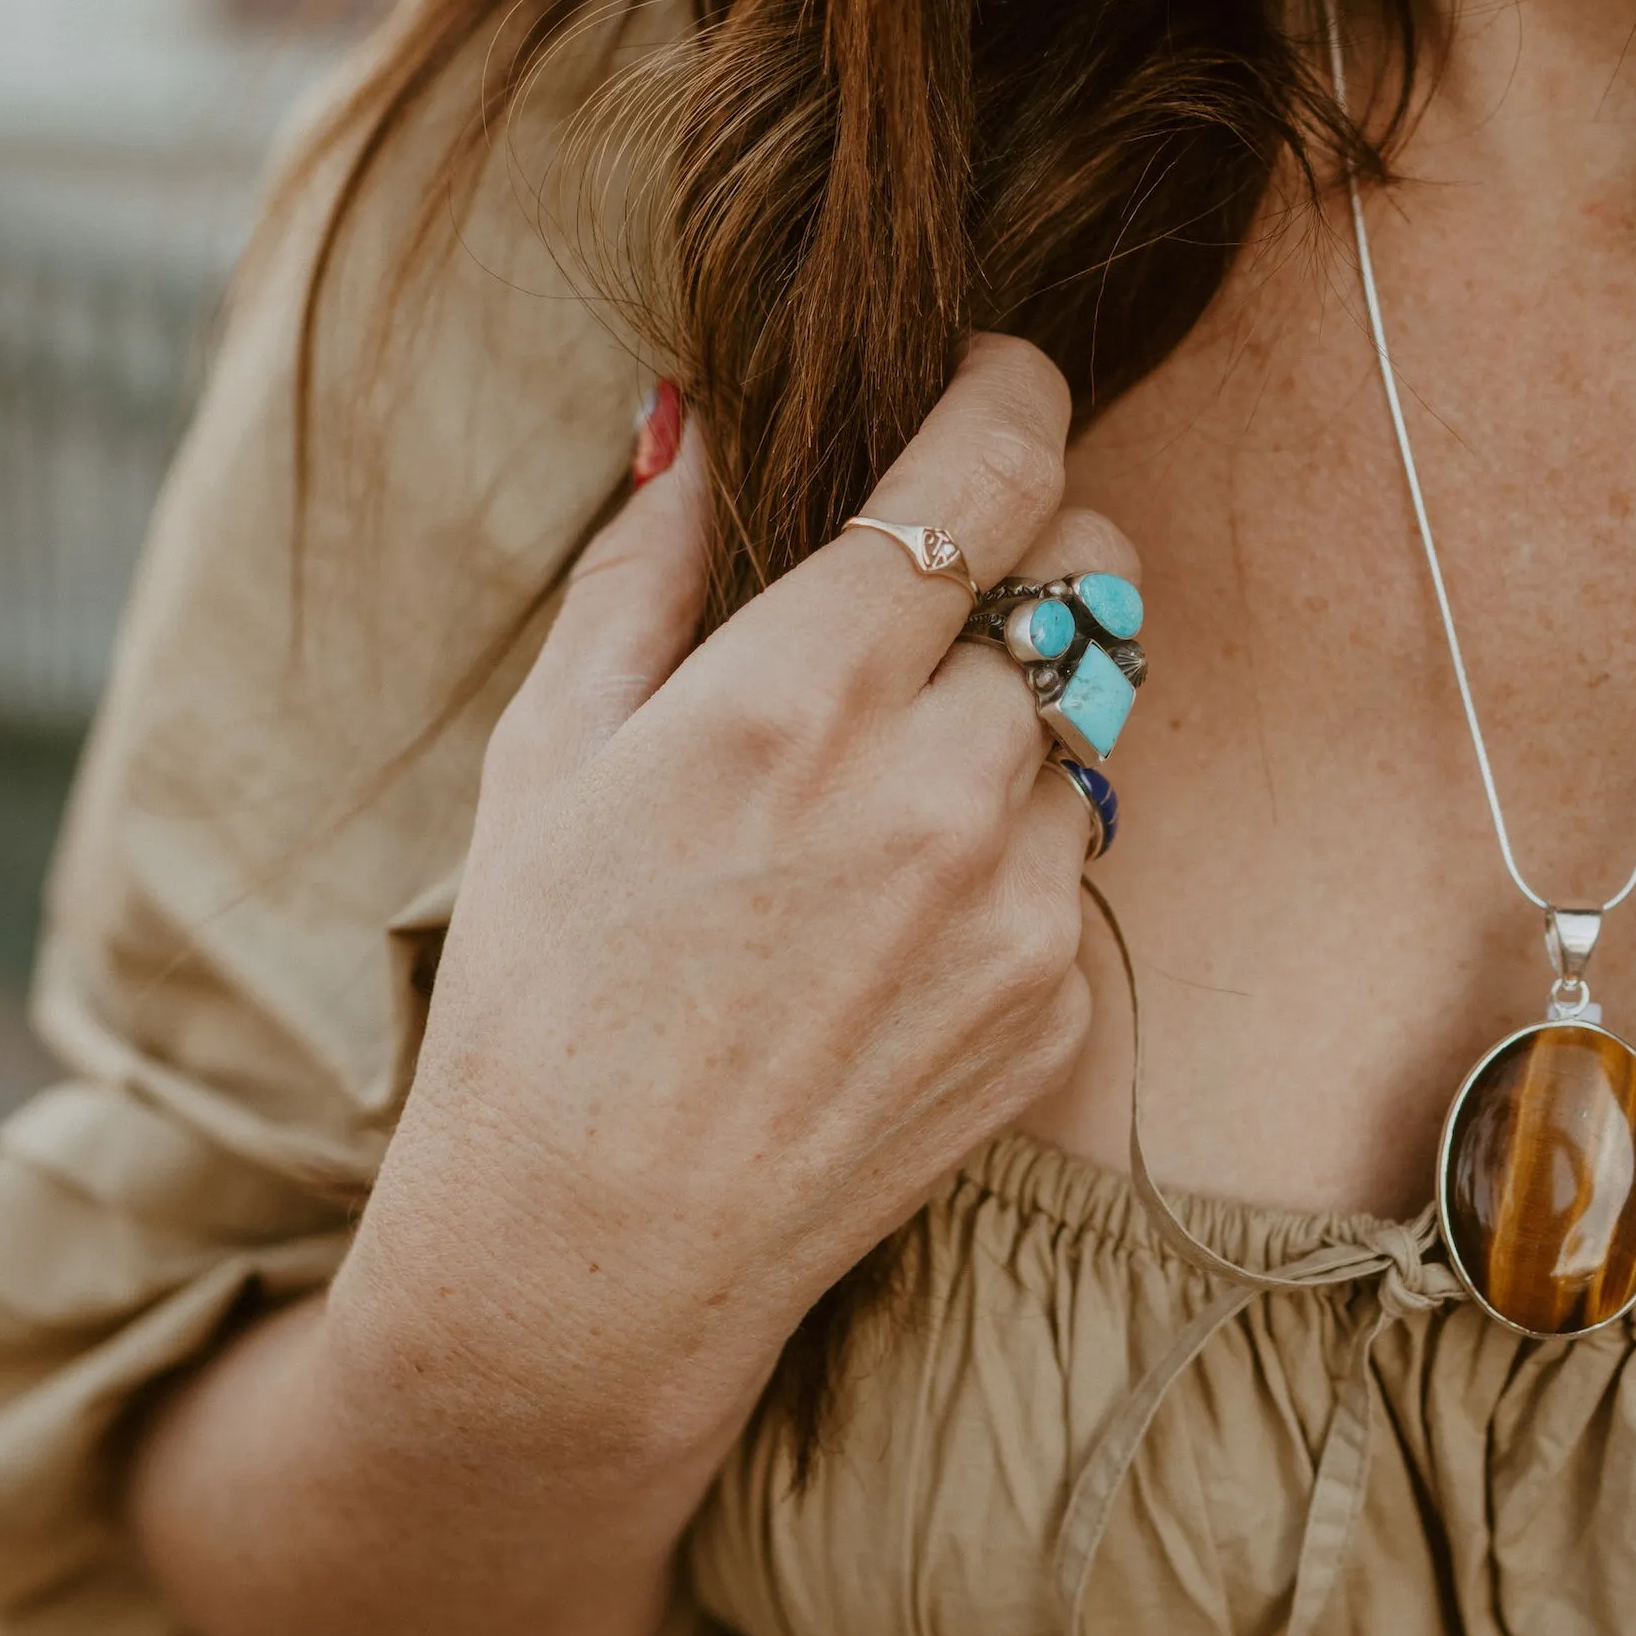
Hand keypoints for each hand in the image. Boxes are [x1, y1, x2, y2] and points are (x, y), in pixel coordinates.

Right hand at [323, 335, 1136, 1537]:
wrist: (596, 1252)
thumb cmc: (542, 987)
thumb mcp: (551, 749)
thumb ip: (647, 562)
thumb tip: (695, 415)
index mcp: (802, 686)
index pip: (999, 458)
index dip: (1011, 387)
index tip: (988, 383)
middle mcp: (939, 781)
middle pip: (1093, 573)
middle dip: (1029, 556)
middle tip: (931, 601)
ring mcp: (1016, 901)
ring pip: (1090, 724)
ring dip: (1015, 722)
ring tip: (874, 803)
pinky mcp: (1054, 1001)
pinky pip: (1071, 863)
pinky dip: (1008, 857)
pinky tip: (884, 924)